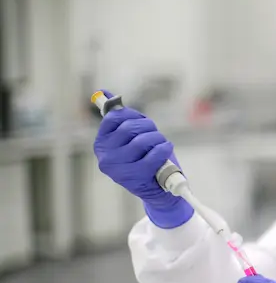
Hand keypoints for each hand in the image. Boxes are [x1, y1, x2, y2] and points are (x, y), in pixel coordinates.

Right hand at [93, 90, 192, 228]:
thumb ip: (119, 116)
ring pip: (141, 140)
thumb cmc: (145, 160)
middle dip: (148, 127)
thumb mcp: (130, 138)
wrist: (158, 190)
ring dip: (157, 139)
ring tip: (161, 144)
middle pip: (129, 127)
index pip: (113, 118)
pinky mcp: (135, 177)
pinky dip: (164, 149)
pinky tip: (166, 149)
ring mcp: (118, 169)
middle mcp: (105, 157)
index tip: (141, 122)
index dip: (133, 116)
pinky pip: (153, 154)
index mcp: (101, 144)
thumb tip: (104, 92)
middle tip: (155, 134)